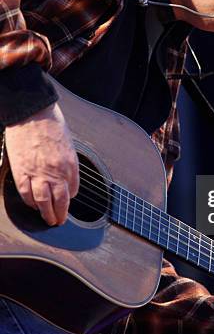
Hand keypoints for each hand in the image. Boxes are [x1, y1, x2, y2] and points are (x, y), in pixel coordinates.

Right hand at [4, 102, 78, 225]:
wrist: (32, 112)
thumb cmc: (51, 122)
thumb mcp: (67, 142)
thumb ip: (66, 161)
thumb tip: (64, 174)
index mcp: (70, 164)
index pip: (73, 189)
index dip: (70, 196)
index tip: (67, 200)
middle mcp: (56, 172)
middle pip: (60, 200)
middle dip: (60, 214)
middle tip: (59, 221)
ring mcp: (38, 173)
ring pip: (43, 202)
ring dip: (46, 214)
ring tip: (48, 220)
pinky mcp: (21, 171)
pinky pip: (26, 193)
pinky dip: (30, 202)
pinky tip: (32, 205)